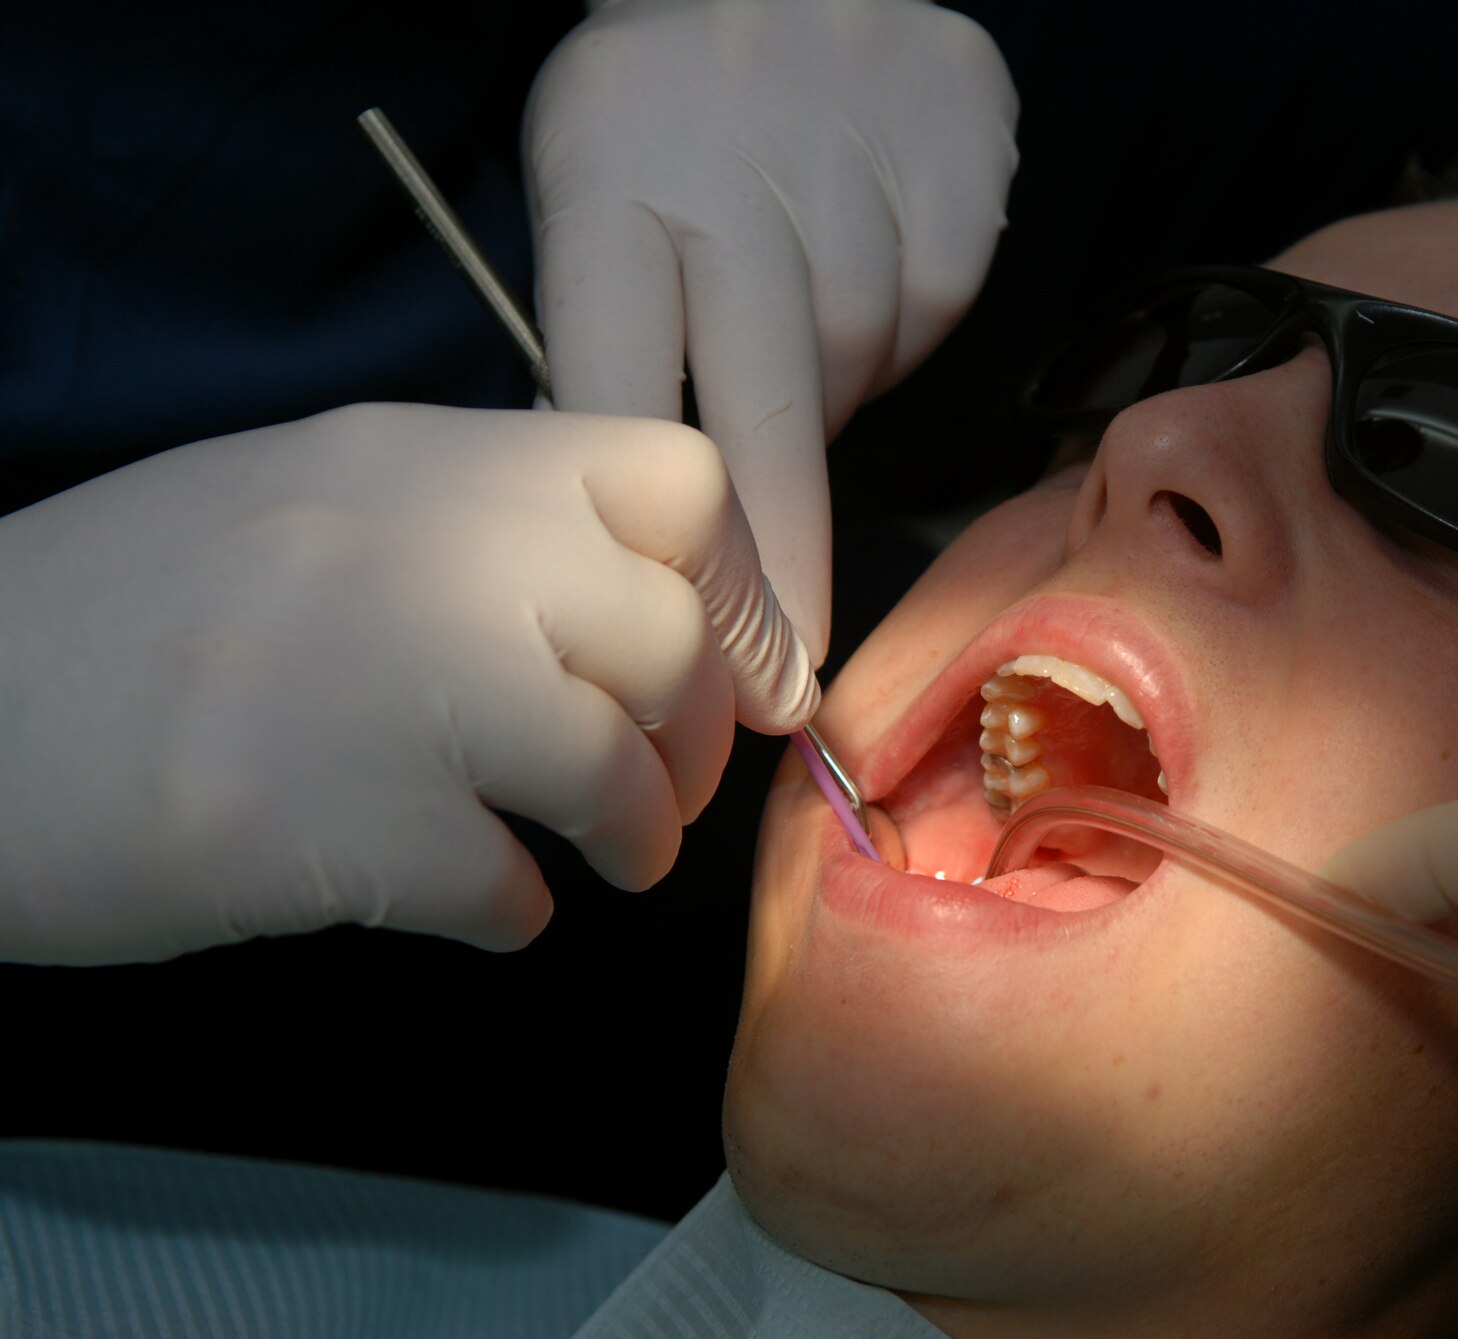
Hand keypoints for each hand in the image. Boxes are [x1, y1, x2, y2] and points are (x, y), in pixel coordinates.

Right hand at [0, 404, 816, 963]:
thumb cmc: (136, 614)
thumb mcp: (317, 505)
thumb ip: (480, 534)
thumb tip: (641, 609)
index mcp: (429, 461)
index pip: (681, 484)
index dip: (737, 591)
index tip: (732, 667)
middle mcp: (427, 553)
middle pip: (671, 643)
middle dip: (694, 740)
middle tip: (654, 790)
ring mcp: (385, 688)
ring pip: (615, 772)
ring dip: (632, 835)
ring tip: (594, 856)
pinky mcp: (335, 831)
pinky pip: (507, 889)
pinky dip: (511, 910)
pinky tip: (466, 899)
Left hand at [524, 0, 1019, 661]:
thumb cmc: (665, 100)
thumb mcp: (587, 182)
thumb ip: (612, 330)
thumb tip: (657, 505)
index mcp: (614, 197)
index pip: (624, 399)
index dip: (665, 547)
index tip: (690, 662)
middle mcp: (735, 202)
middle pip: (764, 428)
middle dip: (778, 569)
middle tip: (784, 677)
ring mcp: (856, 190)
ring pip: (857, 370)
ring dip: (827, 383)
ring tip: (791, 306)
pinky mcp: (953, 178)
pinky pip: (930, 310)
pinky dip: (895, 317)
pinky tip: (858, 256)